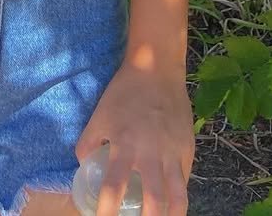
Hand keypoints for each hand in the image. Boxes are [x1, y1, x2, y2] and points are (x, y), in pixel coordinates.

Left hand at [74, 66, 194, 215]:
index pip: (114, 188)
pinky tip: (174, 202)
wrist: (156, 69)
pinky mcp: (188, 148)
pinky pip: (185, 179)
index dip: (107, 210)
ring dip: (171, 215)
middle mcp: (151, 154)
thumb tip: (83, 165)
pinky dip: (180, 194)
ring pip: (178, 196)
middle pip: (154, 202)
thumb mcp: (99, 115)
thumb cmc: (124, 92)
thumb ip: (88, 142)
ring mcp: (173, 152)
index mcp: (125, 146)